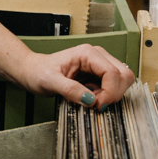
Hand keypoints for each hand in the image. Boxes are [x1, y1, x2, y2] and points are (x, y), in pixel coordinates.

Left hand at [18, 44, 135, 109]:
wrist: (33, 71)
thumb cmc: (39, 72)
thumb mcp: (49, 82)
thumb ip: (70, 90)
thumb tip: (91, 100)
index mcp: (87, 53)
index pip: (113, 73)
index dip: (110, 92)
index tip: (97, 105)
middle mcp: (97, 56)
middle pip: (124, 76)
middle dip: (113, 94)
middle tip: (95, 103)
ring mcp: (100, 64)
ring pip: (122, 81)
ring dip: (110, 95)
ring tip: (91, 99)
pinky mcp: (99, 74)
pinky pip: (114, 87)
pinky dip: (106, 96)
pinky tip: (90, 97)